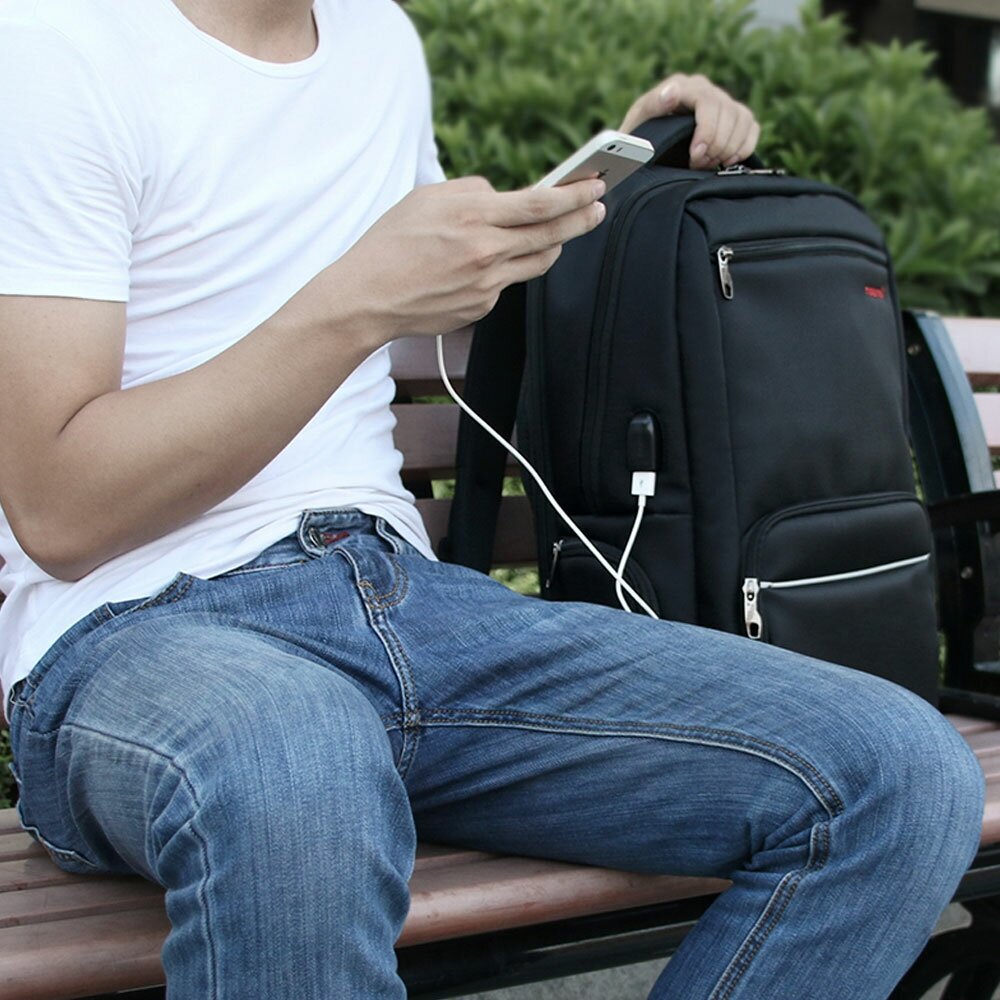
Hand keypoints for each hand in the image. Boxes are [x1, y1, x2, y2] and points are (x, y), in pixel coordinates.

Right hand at [333, 176, 606, 340]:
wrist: (367, 297)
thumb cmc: (391, 242)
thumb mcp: (427, 197)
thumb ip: (472, 191)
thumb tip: (503, 195)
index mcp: (472, 216)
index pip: (541, 204)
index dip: (575, 195)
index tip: (596, 185)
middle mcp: (485, 252)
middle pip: (551, 234)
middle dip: (582, 219)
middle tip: (599, 208)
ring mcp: (487, 284)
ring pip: (537, 261)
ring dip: (554, 244)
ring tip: (561, 232)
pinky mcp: (482, 307)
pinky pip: (507, 282)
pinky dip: (506, 268)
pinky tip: (487, 263)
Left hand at [619, 73, 759, 170]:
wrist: (645, 150)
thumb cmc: (638, 138)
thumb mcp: (637, 123)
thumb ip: (652, 106)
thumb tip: (672, 92)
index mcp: (682, 86)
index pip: (708, 102)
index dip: (707, 131)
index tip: (695, 156)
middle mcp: (705, 89)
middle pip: (729, 113)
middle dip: (716, 146)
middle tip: (697, 166)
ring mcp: (722, 102)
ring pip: (743, 120)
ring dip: (729, 149)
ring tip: (707, 165)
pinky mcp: (735, 117)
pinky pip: (752, 128)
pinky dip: (743, 148)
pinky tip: (726, 161)